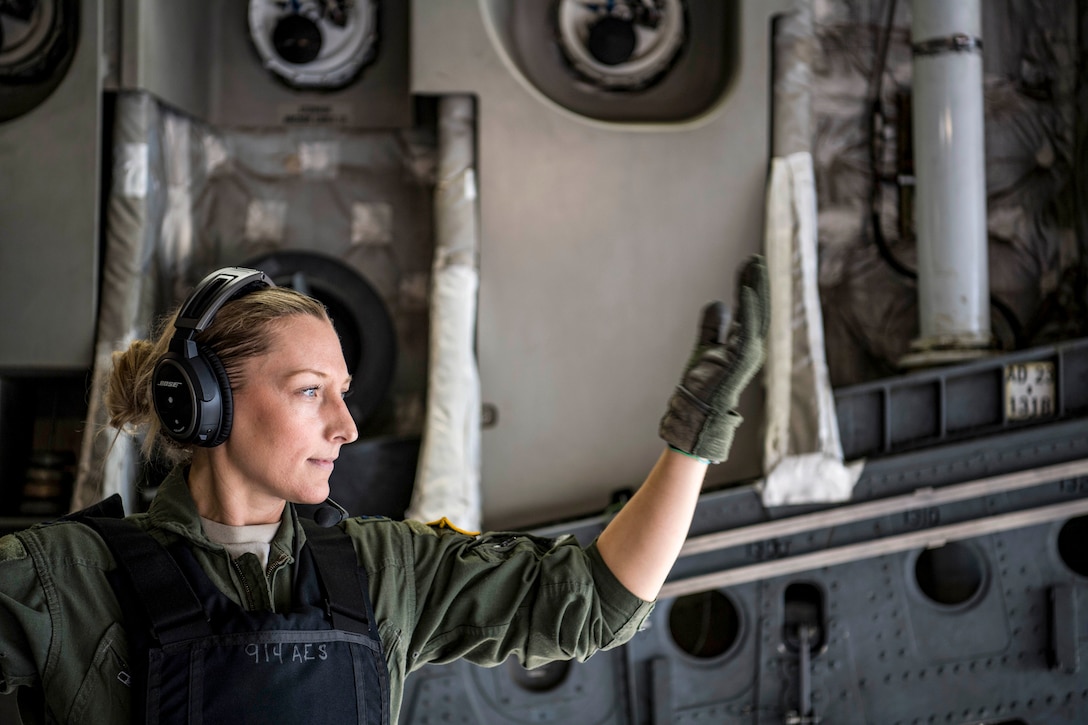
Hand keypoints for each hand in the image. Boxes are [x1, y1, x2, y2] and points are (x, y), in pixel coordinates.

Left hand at [658, 255, 769, 462]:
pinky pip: (749, 331)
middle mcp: (749, 347)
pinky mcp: (741, 362)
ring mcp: (748, 355)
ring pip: (757, 316)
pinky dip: (749, 311)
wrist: (696, 415)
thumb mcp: (705, 348)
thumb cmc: (701, 388)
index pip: (749, 308)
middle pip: (757, 308)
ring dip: (756, 290)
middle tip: (755, 258)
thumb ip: (712, 327)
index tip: (748, 263)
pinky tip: (746, 291)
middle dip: (757, 283)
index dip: (749, 286)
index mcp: (742, 343)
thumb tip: (718, 302)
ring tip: (754, 266)